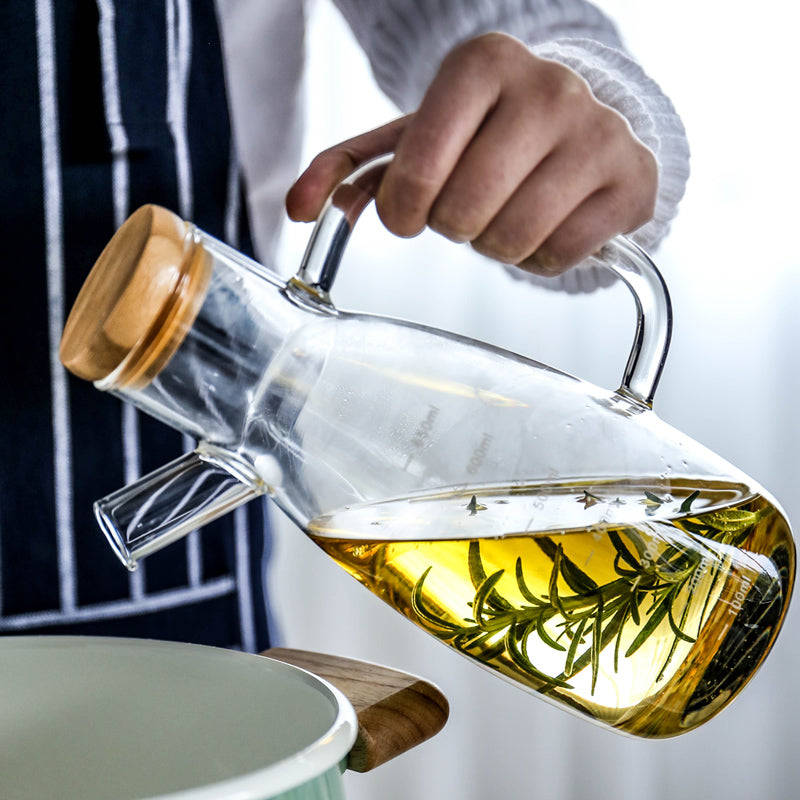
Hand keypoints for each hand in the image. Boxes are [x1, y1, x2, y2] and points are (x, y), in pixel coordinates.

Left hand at [285, 32, 657, 275]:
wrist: (580, 122)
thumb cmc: (484, 134)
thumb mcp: (415, 136)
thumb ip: (349, 166)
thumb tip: (297, 208)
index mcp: (482, 64)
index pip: (416, 169)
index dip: (403, 209)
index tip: (410, 210)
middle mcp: (548, 88)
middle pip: (461, 214)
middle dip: (451, 226)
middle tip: (466, 207)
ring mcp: (598, 134)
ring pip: (510, 241)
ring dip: (493, 244)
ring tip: (505, 212)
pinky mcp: (631, 183)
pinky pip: (558, 258)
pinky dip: (539, 258)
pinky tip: (546, 224)